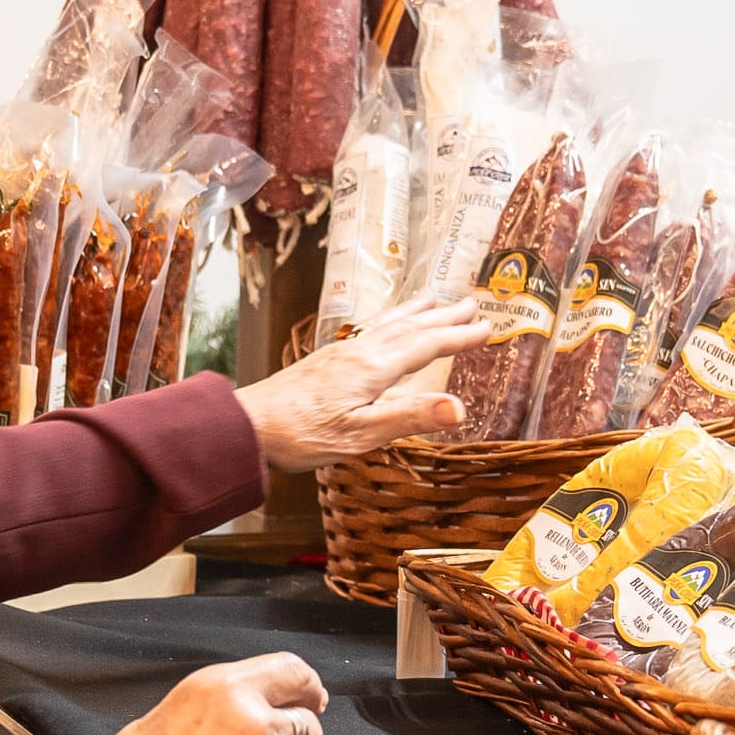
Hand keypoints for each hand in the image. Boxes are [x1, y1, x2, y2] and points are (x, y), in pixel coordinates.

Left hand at [236, 297, 495, 471]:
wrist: (247, 426)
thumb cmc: (300, 435)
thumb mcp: (360, 435)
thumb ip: (409, 418)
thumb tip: (460, 408)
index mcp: (372, 368)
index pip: (426, 346)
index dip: (458, 337)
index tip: (487, 327)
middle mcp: (359, 352)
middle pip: (409, 327)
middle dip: (443, 316)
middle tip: (472, 302)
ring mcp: (340, 353)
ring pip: (388, 324)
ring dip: (416, 312)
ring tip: (433, 298)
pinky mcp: (326, 360)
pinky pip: (369, 330)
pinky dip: (388, 321)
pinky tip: (382, 328)